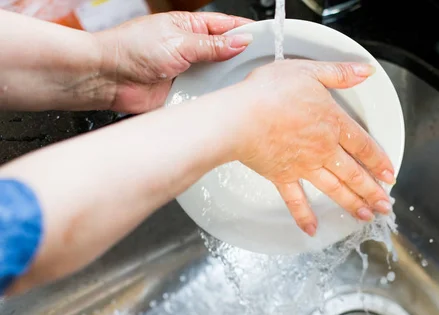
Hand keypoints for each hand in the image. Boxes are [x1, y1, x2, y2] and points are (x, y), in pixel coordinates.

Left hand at [96, 11, 252, 112]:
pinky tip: (223, 101)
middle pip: (226, 54)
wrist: (107, 78)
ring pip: (218, 78)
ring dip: (226, 82)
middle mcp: (191, 50)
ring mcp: (188, 73)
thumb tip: (240, 41)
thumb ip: (212, 45)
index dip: (247, 32)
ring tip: (243, 84)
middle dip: (241, 60)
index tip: (268, 38)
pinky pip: (205, 98)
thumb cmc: (131, 49)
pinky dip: (213, 100)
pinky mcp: (183, 95)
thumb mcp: (179, 42)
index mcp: (189, 27)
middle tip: (259, 66)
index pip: (226, 27)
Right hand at [233, 60, 395, 236]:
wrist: (240, 118)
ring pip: (334, 189)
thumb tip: (364, 71)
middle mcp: (322, 149)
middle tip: (386, 205)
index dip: (379, 160)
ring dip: (352, 203)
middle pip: (354, 173)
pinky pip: (296, 200)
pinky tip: (312, 229)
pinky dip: (304, 216)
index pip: (363, 145)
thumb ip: (339, 73)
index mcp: (332, 123)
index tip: (390, 175)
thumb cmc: (269, 93)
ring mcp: (303, 166)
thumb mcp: (308, 71)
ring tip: (366, 216)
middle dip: (373, 191)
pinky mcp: (282, 176)